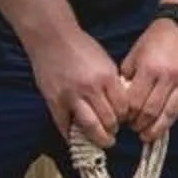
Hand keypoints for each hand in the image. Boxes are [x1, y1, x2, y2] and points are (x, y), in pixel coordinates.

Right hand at [30, 24, 131, 144]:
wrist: (52, 37)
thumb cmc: (80, 47)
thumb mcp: (105, 61)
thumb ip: (112, 83)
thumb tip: (121, 105)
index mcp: (106, 77)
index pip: (123, 107)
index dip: (125, 117)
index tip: (124, 119)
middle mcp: (90, 89)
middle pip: (109, 120)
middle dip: (114, 130)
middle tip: (114, 133)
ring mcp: (71, 97)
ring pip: (90, 127)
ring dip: (99, 138)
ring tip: (103, 140)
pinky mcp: (54, 101)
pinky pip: (64, 126)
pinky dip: (72, 136)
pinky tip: (78, 139)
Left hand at [119, 19, 177, 141]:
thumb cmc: (156, 40)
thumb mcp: (136, 54)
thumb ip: (128, 76)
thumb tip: (122, 99)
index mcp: (149, 68)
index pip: (134, 102)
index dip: (127, 115)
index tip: (124, 120)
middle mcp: (168, 77)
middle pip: (151, 111)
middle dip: (140, 125)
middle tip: (135, 130)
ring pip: (169, 114)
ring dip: (157, 129)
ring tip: (149, 135)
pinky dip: (174, 117)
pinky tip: (166, 120)